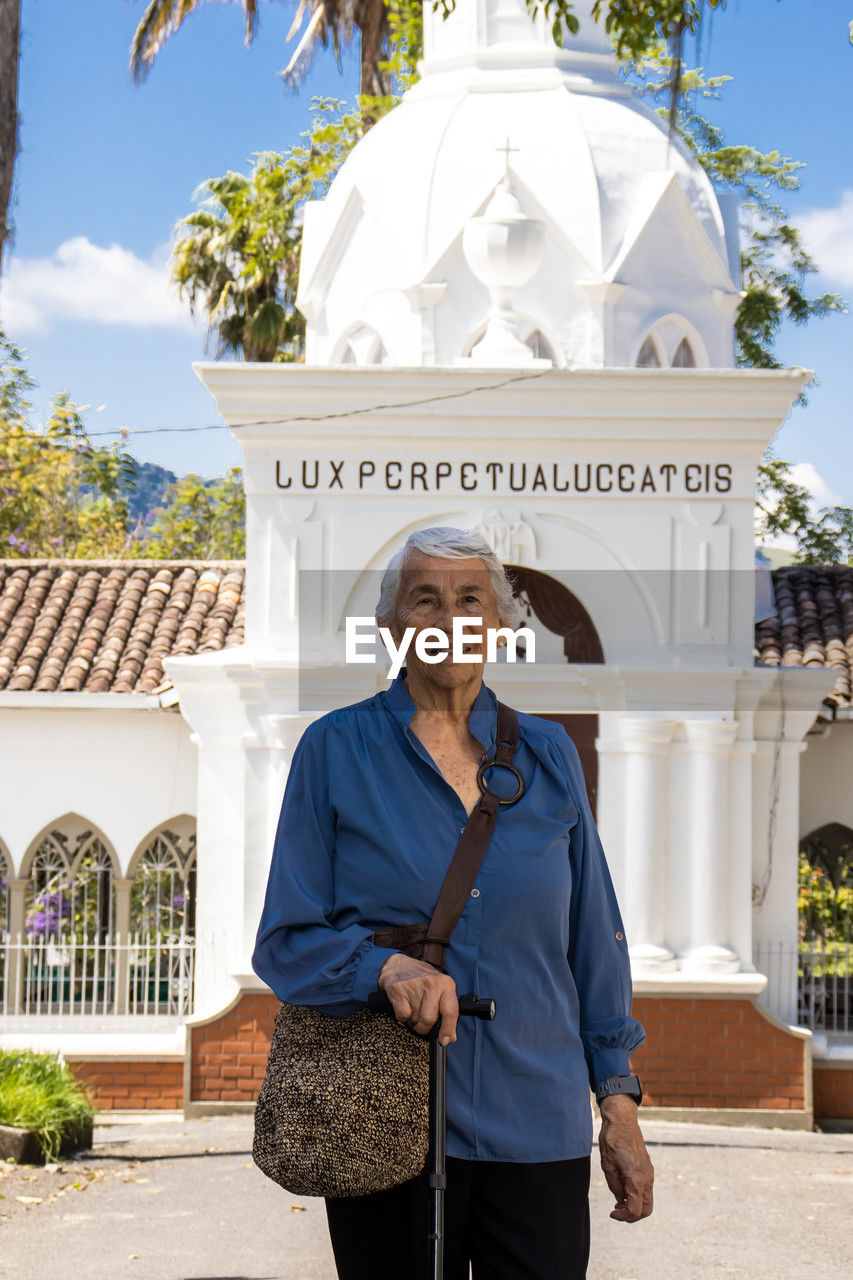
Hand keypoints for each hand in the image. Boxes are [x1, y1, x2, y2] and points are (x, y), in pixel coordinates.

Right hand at [377, 952, 458, 1044]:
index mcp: (446, 984)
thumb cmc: (423, 980)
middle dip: (425, 1027)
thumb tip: (450, 1037)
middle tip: (422, 1024)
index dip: (448, 1029)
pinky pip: (402, 1016)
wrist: (399, 965)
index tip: (444, 1040)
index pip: (451, 1011)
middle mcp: (432, 983)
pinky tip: (404, 1006)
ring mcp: (414, 985)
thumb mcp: (441, 990)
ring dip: (413, 1021)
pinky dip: (402, 1017)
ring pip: (415, 1019)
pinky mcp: (398, 989)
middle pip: (430, 1019)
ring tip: (413, 1010)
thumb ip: (448, 1012)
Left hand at [598, 1094, 653, 1222]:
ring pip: (647, 1200)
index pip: (634, 1210)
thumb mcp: (607, 1166)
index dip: (623, 1217)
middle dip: (632, 1216)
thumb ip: (615, 1186)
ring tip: (618, 1201)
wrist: (622, 1120)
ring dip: (635, 1206)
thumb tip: (620, 1200)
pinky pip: (646, 1189)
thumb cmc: (612, 1140)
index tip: (612, 1213)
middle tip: (617, 1211)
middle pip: (646, 1210)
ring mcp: (649, 1173)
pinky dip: (637, 1196)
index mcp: (636, 1179)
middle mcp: (647, 1178)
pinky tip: (624, 1189)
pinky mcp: (648, 1168)